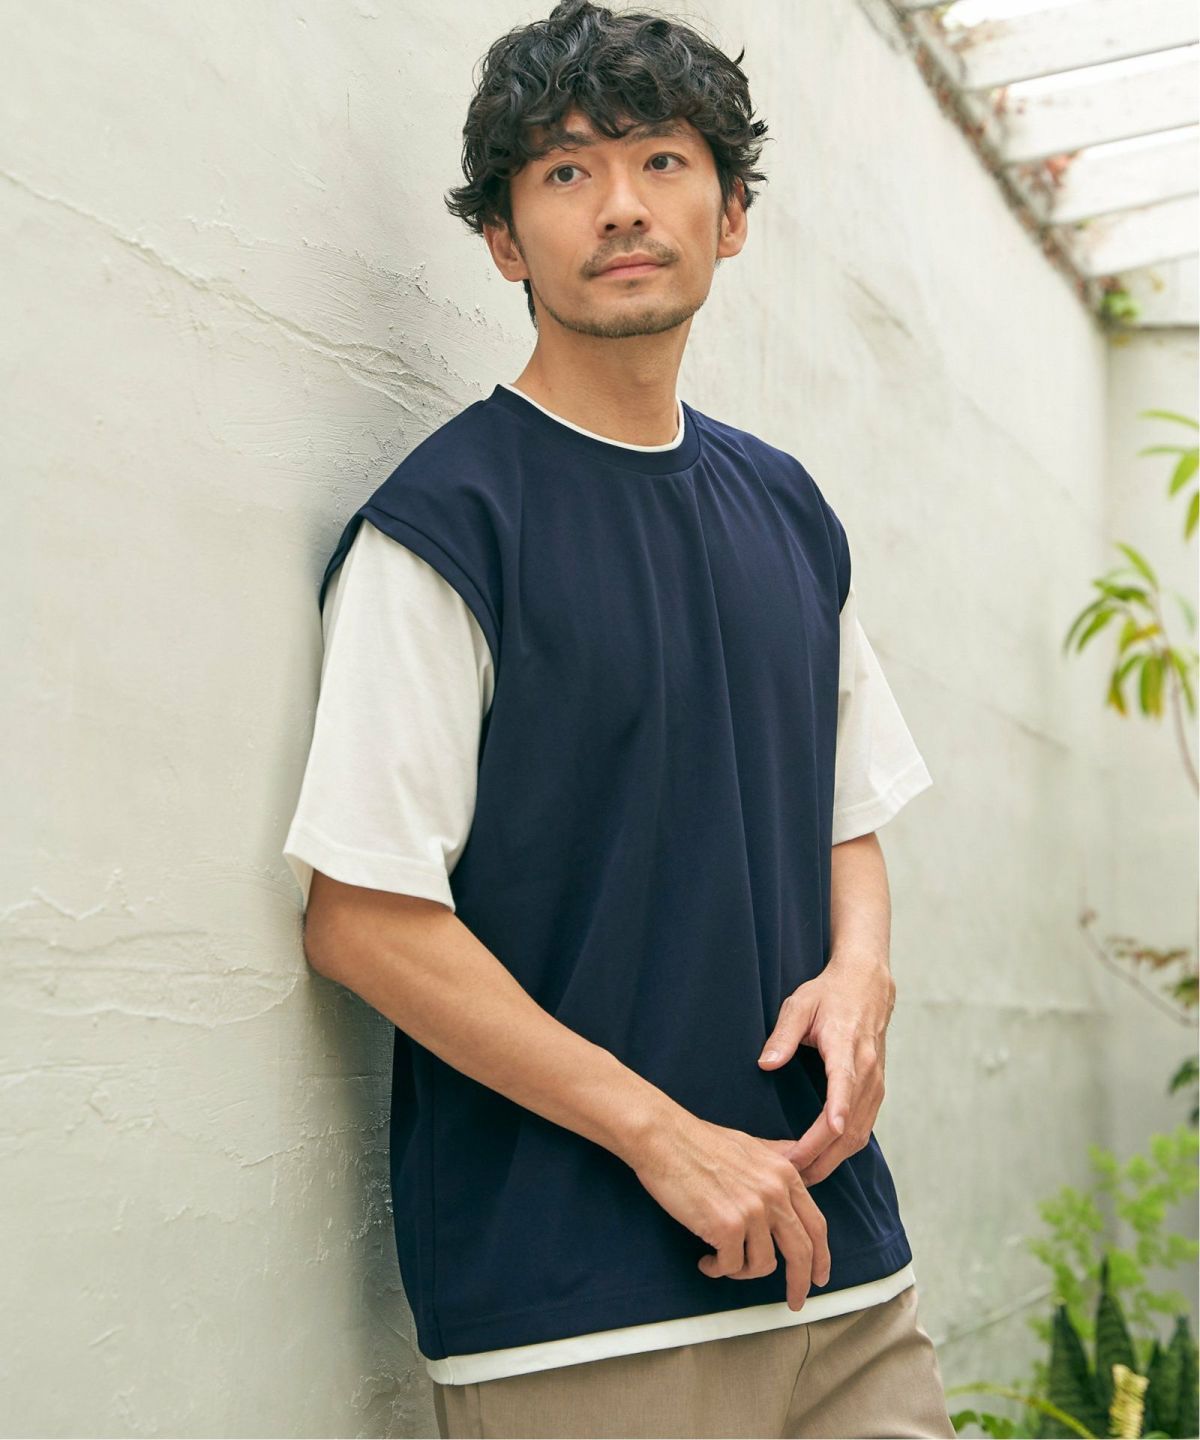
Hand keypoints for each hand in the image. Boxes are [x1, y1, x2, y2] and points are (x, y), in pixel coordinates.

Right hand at [628, 1114, 830, 1310]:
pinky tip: (705, 1260)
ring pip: (763, 1264)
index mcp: (784, 1173)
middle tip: (794, 1301)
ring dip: (743, 1271)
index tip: (817, 1276)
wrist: (663, 1137)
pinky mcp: (726, 1226)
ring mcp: (752, 1210)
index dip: (820, 1256)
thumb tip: (799, 1164)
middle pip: (801, 1252)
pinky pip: (730, 1266)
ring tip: (723, 1261)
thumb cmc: (698, 1141)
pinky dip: (717, 1269)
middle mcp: (774, 1192)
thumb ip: (778, 1158)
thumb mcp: (751, 1144)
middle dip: (800, 1283)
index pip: (815, 1224)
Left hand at [758, 956, 895, 1185]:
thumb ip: (783, 1035)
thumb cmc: (829, 994)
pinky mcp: (875, 1093)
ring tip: (799, 1179)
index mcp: (848, 1047)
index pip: (845, 1083)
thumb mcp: (800, 1004)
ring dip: (830, 1160)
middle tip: (787, 1174)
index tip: (829, 1130)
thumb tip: (766, 1064)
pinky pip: (862, 1130)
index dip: (837, 1109)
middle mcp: (867, 1071)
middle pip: (849, 1123)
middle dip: (820, 1153)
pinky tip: (820, 1163)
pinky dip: (842, 1151)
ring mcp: (875, 1085)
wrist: (868, 986)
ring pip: (858, 1134)